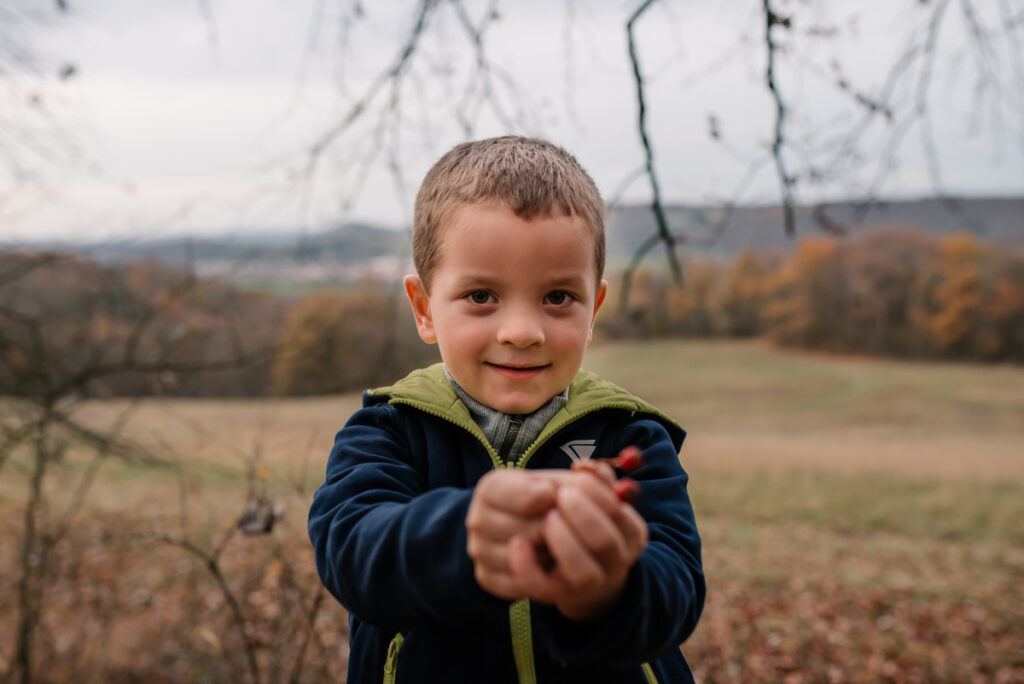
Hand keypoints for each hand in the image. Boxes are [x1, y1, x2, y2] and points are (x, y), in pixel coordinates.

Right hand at [466, 469, 556, 599]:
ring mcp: (479, 551)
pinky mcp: (486, 577)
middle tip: (563, 525)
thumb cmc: (536, 499)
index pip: (531, 497)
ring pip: (529, 560)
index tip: (557, 496)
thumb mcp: (544, 481)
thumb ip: (556, 484)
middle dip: (556, 529)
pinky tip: (547, 564)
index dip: (553, 498)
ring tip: (555, 543)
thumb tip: (555, 494)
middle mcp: (477, 520)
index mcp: (489, 488)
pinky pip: (522, 584)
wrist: (510, 525)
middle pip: (533, 531)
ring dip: (551, 554)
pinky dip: (540, 577)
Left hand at [508, 468, 647, 620]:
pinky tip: (517, 543)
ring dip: (562, 542)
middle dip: (581, 515)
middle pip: (604, 541)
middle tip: (560, 495)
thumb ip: (592, 479)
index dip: (594, 492)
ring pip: (583, 572)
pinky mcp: (556, 595)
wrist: (570, 569)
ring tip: (546, 519)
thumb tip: (585, 466)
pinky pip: (543, 588)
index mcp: (630, 532)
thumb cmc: (577, 519)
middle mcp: (616, 561)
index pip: (618, 510)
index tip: (572, 478)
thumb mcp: (589, 496)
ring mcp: (590, 584)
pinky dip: (528, 566)